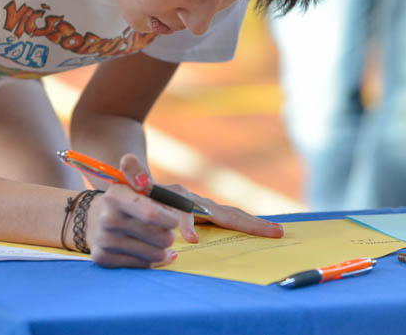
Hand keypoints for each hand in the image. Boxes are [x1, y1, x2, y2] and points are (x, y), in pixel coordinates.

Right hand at [82, 157, 178, 267]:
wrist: (95, 218)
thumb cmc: (125, 199)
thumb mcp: (131, 180)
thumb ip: (138, 171)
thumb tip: (139, 177)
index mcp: (116, 196)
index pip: (151, 214)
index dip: (170, 219)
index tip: (172, 219)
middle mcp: (107, 219)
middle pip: (161, 237)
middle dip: (169, 233)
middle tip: (162, 228)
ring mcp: (104, 241)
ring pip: (155, 254)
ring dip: (162, 248)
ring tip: (154, 239)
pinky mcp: (103, 259)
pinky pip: (143, 266)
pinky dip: (151, 260)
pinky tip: (145, 250)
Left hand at [117, 154, 283, 245]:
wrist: (136, 179)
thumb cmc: (131, 185)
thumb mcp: (128, 177)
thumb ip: (131, 170)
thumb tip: (131, 165)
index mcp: (179, 196)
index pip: (189, 212)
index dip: (189, 224)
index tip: (191, 239)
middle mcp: (195, 201)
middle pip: (226, 212)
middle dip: (249, 223)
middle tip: (276, 232)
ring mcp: (201, 209)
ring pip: (231, 216)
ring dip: (253, 225)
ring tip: (278, 232)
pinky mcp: (203, 217)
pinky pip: (226, 223)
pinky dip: (245, 228)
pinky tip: (263, 235)